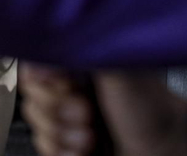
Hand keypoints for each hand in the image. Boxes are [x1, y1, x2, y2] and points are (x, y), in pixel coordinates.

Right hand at [21, 64, 186, 155]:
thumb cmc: (155, 117)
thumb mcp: (122, 71)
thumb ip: (85, 49)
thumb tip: (52, 41)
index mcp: (85, 60)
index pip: (39, 54)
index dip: (42, 71)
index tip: (57, 81)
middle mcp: (75, 84)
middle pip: (32, 89)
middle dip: (56, 108)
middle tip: (85, 113)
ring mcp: (68, 115)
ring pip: (34, 119)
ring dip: (61, 134)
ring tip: (91, 137)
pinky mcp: (67, 142)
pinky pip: (42, 144)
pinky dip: (61, 151)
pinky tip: (84, 151)